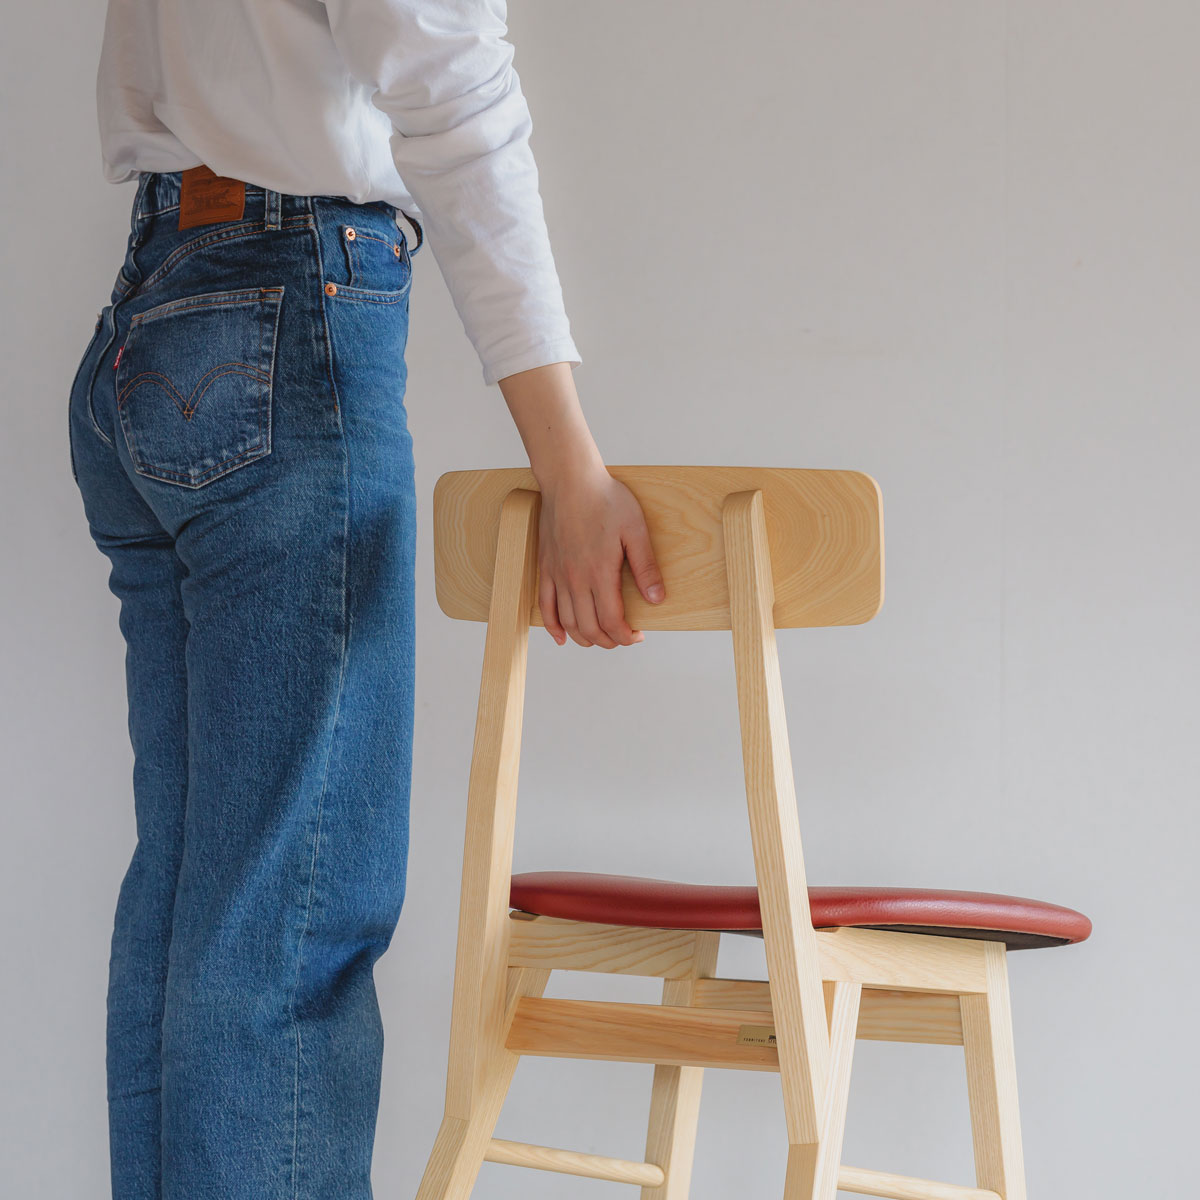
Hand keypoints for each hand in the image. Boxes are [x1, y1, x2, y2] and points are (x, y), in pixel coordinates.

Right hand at [537, 465, 664, 647]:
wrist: (570, 480)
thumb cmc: (605, 499)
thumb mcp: (635, 530)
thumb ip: (646, 567)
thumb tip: (656, 599)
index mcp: (600, 572)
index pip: (611, 621)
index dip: (625, 636)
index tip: (637, 635)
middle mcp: (575, 579)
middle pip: (589, 628)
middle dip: (609, 641)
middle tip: (623, 637)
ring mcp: (558, 575)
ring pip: (568, 622)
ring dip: (584, 638)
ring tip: (600, 638)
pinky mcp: (545, 567)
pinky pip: (544, 606)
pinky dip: (553, 626)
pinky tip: (563, 636)